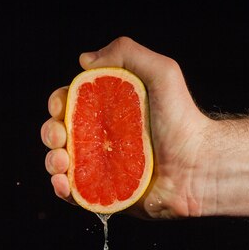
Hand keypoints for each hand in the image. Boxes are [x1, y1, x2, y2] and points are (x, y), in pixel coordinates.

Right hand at [40, 36, 212, 218]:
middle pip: (60, 134)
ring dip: (51, 161)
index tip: (60, 105)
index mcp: (108, 112)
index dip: (58, 103)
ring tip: (61, 161)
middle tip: (60, 135)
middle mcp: (102, 140)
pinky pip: (75, 194)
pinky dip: (61, 189)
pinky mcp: (106, 195)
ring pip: (61, 165)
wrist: (198, 166)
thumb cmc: (183, 120)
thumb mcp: (161, 73)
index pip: (71, 104)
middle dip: (50, 132)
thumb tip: (84, 61)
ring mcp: (102, 169)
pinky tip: (63, 183)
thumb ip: (127, 54)